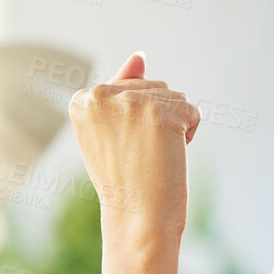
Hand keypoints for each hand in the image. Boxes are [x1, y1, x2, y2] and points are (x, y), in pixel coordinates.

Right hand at [68, 52, 200, 247]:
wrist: (137, 218)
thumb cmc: (126, 181)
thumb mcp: (112, 131)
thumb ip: (121, 89)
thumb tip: (139, 56)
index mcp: (81, 99)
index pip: (129, 89)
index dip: (136, 122)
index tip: (122, 149)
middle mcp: (100, 94)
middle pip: (153, 87)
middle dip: (156, 120)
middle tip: (139, 156)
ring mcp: (131, 101)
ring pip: (174, 97)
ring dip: (174, 126)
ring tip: (152, 156)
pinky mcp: (162, 112)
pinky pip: (192, 111)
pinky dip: (189, 135)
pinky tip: (169, 155)